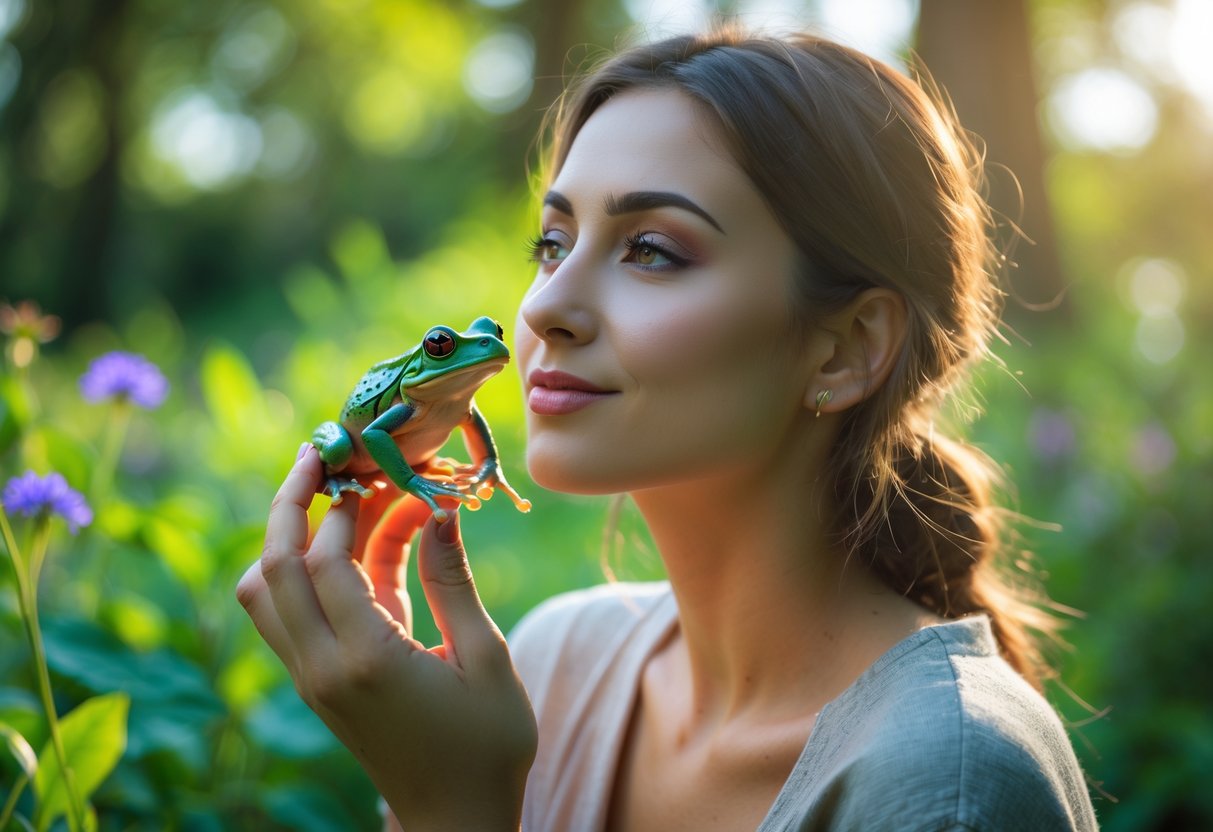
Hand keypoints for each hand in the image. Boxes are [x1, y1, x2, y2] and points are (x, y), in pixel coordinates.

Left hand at [237, 446, 537, 829]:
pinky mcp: (316, 684)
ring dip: (292, 538)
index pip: (327, 562)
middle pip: (271, 569)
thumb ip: (453, 580)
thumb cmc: (487, 744)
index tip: (382, 471)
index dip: (349, 507)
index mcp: (366, 661)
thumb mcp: (486, 658)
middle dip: (292, 502)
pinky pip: (290, 614)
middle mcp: (322, 669)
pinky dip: (310, 571)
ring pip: (263, 592)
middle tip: (324, 454)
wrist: (455, 818)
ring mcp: (311, 679)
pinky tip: (364, 546)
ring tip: (343, 500)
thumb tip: (438, 507)